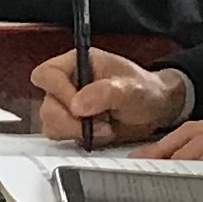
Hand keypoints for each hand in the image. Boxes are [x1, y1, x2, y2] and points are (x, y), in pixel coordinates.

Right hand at [30, 50, 191, 146]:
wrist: (155, 109)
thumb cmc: (144, 90)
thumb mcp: (131, 88)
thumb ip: (105, 92)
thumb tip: (76, 105)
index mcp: (76, 63)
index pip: (47, 74)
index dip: (59, 91)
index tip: (80, 106)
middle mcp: (66, 82)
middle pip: (47, 104)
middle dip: (71, 120)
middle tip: (98, 123)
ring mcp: (66, 105)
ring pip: (50, 123)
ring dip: (75, 131)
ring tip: (104, 128)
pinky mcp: (70, 124)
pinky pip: (59, 135)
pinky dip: (77, 138)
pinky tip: (98, 134)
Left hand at [136, 114, 202, 163]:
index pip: (201, 134)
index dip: (176, 144)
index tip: (156, 157)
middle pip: (189, 131)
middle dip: (162, 145)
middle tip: (138, 158)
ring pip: (191, 134)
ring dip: (166, 148)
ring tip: (145, 161)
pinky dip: (186, 152)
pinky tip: (172, 162)